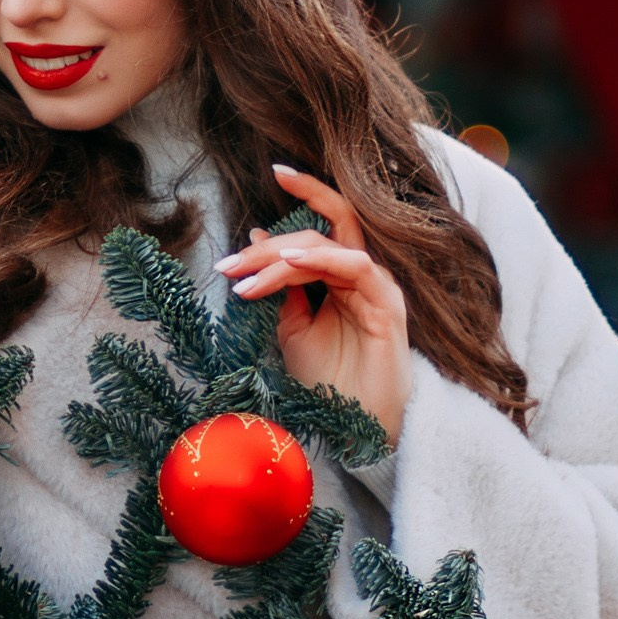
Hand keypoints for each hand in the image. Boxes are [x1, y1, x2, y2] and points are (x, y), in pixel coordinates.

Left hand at [214, 167, 411, 444]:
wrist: (356, 428)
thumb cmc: (327, 381)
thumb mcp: (290, 329)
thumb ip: (277, 287)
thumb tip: (255, 239)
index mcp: (339, 276)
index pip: (317, 228)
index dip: (290, 209)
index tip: (263, 190)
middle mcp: (361, 274)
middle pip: (317, 233)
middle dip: (268, 248)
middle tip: (229, 266)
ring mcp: (377, 286)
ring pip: (328, 246)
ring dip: (282, 257)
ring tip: (247, 273)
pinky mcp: (387, 304)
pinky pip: (356, 266)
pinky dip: (322, 259)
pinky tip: (290, 264)